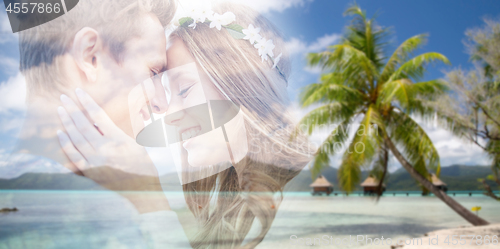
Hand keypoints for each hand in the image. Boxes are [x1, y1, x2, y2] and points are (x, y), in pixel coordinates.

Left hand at [56, 88, 169, 212]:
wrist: (142, 190)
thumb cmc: (144, 165)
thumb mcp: (137, 144)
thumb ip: (121, 132)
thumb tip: (105, 121)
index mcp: (118, 139)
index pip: (98, 116)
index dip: (87, 102)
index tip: (78, 92)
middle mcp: (104, 148)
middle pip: (83, 124)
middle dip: (72, 109)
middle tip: (63, 97)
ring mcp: (95, 160)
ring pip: (76, 138)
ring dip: (66, 122)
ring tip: (60, 110)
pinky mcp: (90, 171)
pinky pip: (73, 155)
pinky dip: (65, 143)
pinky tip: (60, 133)